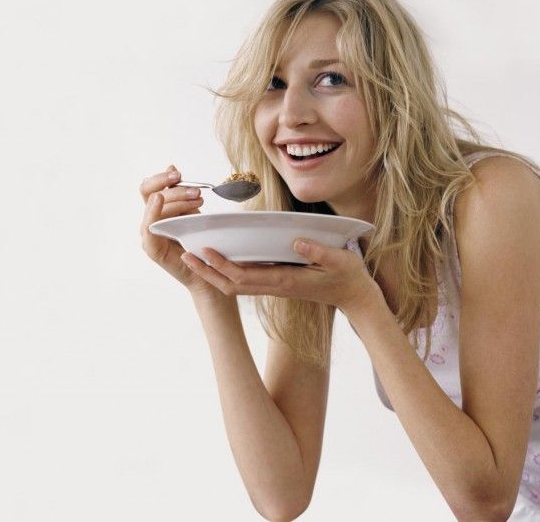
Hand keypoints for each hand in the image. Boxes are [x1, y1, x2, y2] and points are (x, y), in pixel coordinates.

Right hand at [139, 165, 224, 297]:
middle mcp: (148, 220)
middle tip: (197, 193)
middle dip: (175, 190)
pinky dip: (152, 212)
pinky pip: (148, 227)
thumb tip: (171, 166)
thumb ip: (179, 191)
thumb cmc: (198, 239)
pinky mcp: (151, 248)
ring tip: (198, 202)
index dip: (160, 177)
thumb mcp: (191, 209)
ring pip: (154, 208)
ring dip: (176, 200)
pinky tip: (159, 200)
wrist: (207, 269)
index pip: (148, 187)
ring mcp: (148, 234)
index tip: (179, 174)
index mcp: (156, 209)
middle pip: (151, 194)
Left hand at [179, 238, 382, 313]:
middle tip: (184, 254)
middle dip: (206, 271)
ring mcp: (273, 285)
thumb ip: (319, 251)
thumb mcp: (340, 260)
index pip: (245, 276)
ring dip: (212, 272)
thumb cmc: (348, 277)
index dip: (222, 266)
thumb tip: (296, 241)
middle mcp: (274, 285)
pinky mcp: (276, 282)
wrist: (355, 297)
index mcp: (284, 280)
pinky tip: (217, 258)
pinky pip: (244, 279)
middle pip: (231, 283)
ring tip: (192, 255)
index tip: (205, 251)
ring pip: (234, 284)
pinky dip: (226, 271)